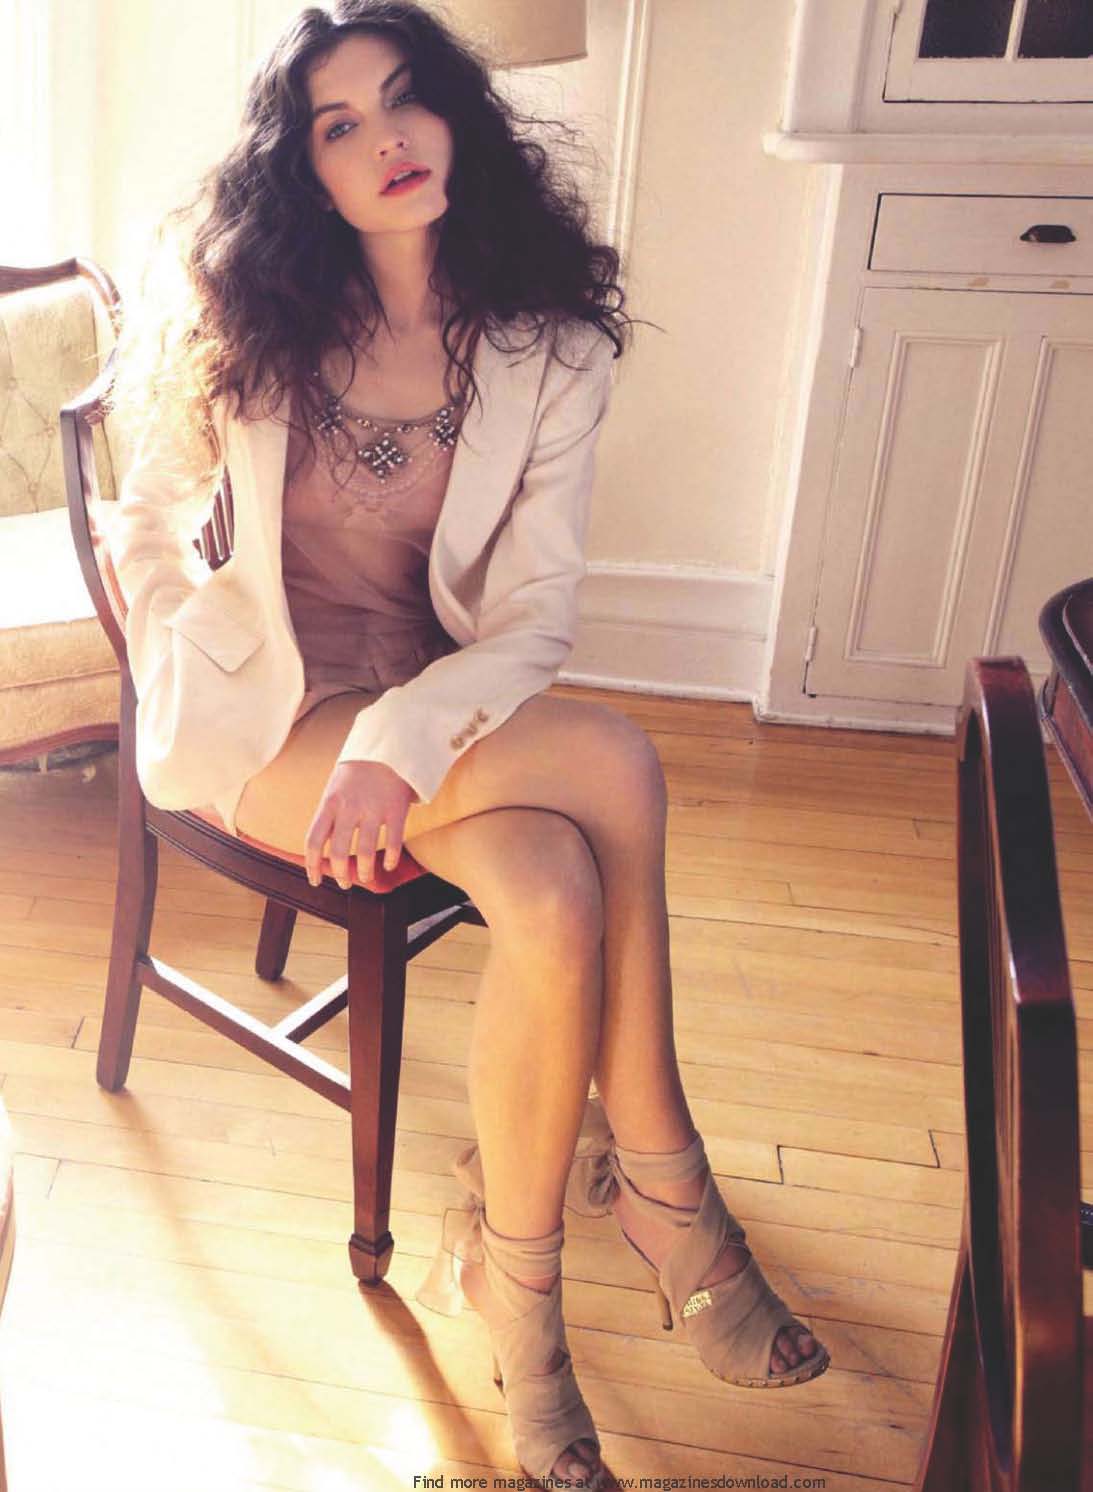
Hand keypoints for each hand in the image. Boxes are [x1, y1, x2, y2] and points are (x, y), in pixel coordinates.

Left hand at [304, 760, 414, 888]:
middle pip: (337, 851)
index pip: (313, 840)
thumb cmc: (359, 771)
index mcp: (329, 802)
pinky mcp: (396, 809)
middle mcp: (349, 807)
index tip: (314, 880)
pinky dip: (390, 859)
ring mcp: (373, 808)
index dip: (312, 865)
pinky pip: (394, 842)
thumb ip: (329, 815)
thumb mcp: (335, 787)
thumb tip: (322, 848)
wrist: (389, 745)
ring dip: (363, 872)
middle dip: (339, 874)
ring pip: (364, 852)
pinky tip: (388, 866)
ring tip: (365, 878)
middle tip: (344, 883)